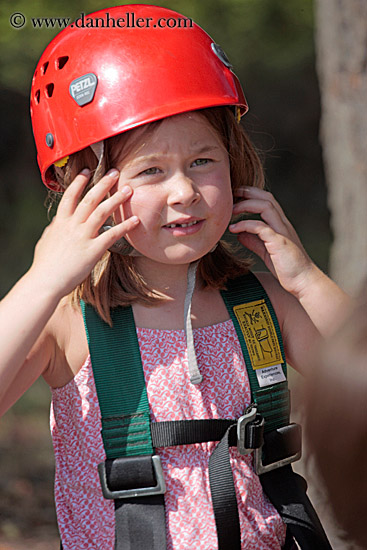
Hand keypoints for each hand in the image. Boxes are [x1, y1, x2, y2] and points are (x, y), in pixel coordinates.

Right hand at [29, 168, 138, 297]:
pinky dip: (125, 226)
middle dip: (103, 184)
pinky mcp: (93, 250)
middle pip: (90, 199)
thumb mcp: (45, 241)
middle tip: (115, 172)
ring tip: (129, 190)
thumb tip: (56, 222)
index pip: (70, 196)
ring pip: (101, 212)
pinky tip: (135, 220)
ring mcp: (83, 237)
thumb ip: (53, 229)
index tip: (87, 171)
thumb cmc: (44, 265)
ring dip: (116, 199)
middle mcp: (72, 226)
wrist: (45, 282)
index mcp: (60, 222)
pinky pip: (112, 235)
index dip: (79, 182)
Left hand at [229, 186, 312, 296]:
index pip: (267, 201)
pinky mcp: (279, 242)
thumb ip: (254, 242)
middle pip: (267, 198)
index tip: (235, 196)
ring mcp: (282, 232)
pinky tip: (233, 229)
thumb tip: (240, 235)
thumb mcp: (266, 252)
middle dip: (248, 192)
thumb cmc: (287, 268)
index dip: (251, 194)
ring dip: (246, 205)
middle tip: (231, 194)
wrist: (304, 282)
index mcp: (280, 225)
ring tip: (231, 211)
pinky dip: (245, 224)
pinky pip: (261, 227)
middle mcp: (283, 224)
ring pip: (266, 206)